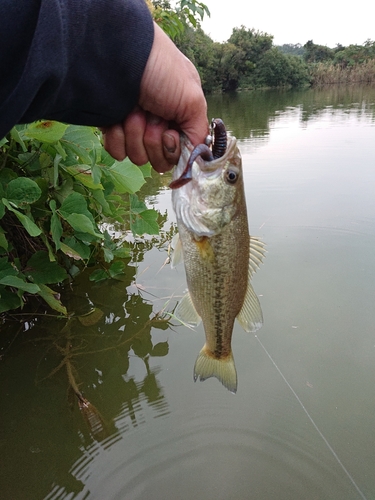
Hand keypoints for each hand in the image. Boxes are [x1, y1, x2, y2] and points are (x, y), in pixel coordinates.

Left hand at [102, 23, 208, 172]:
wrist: (118, 55)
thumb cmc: (161, 70)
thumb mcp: (192, 99)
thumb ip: (198, 133)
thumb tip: (195, 157)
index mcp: (179, 117)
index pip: (180, 153)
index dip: (173, 149)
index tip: (168, 133)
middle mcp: (158, 124)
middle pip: (159, 160)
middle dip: (152, 140)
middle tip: (149, 115)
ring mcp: (134, 127)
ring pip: (138, 157)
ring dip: (134, 135)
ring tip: (132, 110)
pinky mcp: (112, 128)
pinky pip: (117, 152)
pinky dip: (116, 137)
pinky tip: (117, 118)